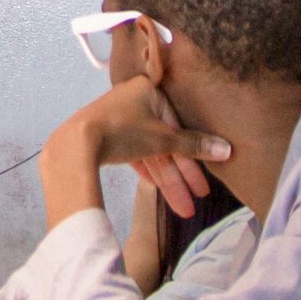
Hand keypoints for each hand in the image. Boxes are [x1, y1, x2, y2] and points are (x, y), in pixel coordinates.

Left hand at [51, 76, 230, 219]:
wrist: (74, 143)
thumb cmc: (123, 130)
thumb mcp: (163, 139)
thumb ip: (193, 145)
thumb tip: (226, 149)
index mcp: (148, 91)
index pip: (179, 125)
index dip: (194, 155)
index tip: (203, 180)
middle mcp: (134, 101)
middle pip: (166, 141)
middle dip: (181, 174)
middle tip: (198, 199)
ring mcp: (119, 119)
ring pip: (150, 151)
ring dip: (167, 180)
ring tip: (183, 208)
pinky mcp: (107, 136)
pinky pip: (134, 153)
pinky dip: (147, 170)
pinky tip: (158, 190)